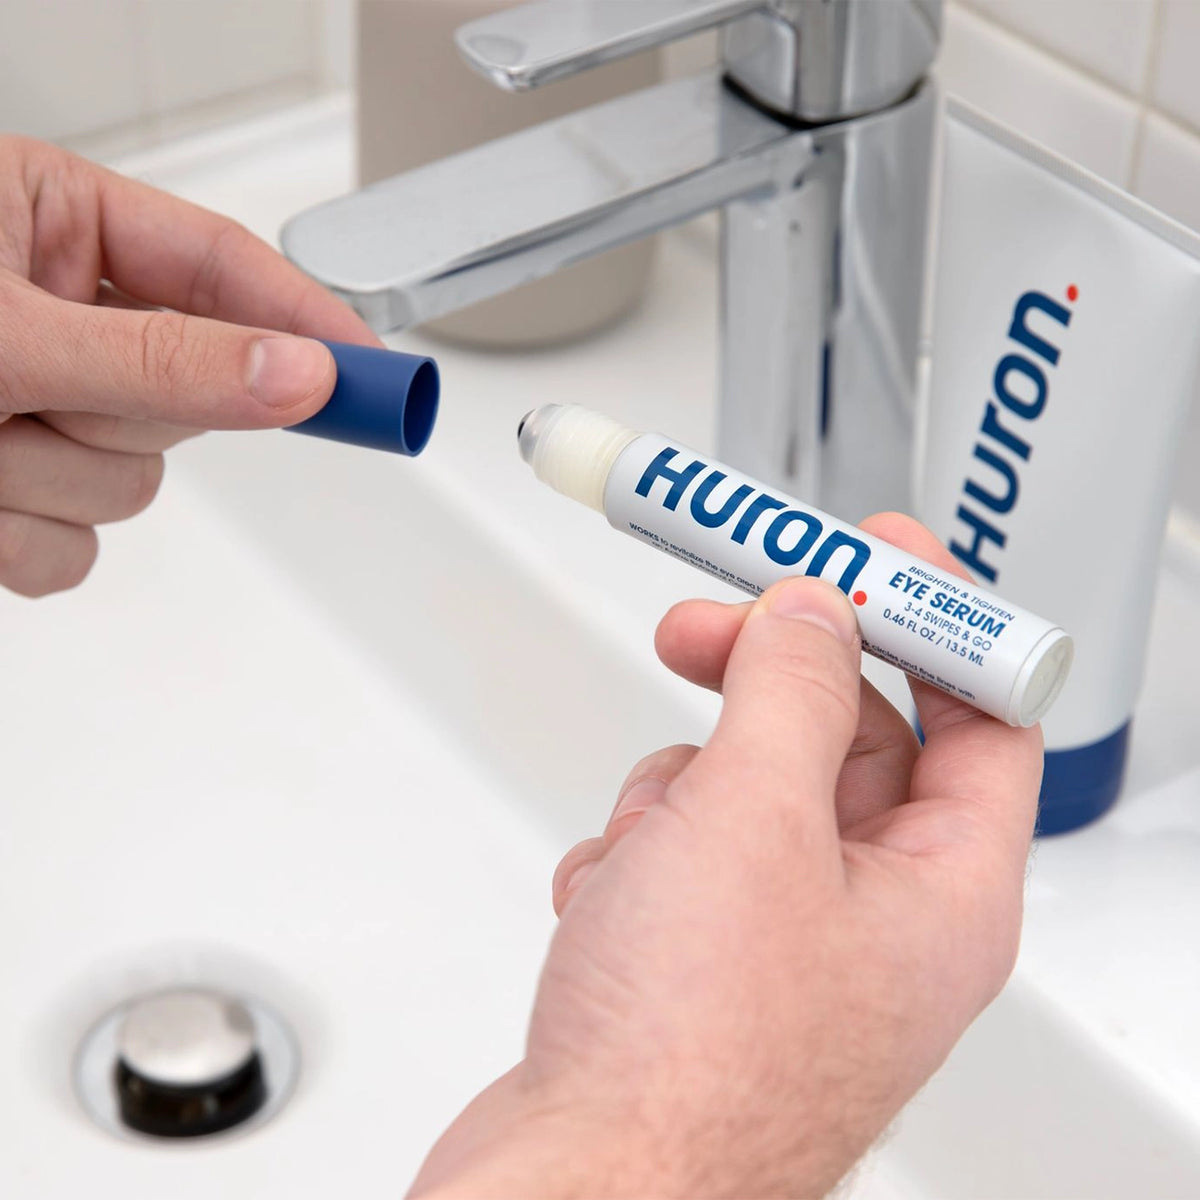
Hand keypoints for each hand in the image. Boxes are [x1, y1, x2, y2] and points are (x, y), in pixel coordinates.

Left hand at [0, 135, 378, 596]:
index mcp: (57, 228)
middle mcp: (61, 321)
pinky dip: (11, 544)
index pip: (229, 274)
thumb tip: (300, 377)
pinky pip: (75, 554)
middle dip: (110, 412)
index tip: (380, 374)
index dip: (311, 325)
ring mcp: (41, 415)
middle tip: (30, 394)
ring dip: (39, 484)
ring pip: (132, 488)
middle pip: (188, 398)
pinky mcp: (14, 502)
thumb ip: (162, 357)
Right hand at [411, 514, 1042, 1198]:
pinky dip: (639, 852)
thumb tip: (813, 611)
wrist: (573, 1190)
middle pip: (844, 739)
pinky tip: (610, 910)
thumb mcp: (755, 819)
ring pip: (747, 791)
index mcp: (944, 894)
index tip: (867, 551)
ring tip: (647, 850)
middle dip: (766, 679)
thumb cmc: (685, 1058)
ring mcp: (785, 943)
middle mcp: (878, 920)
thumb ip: (793, 689)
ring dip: (681, 788)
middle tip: (703, 625)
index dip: (928, 620)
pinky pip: (683, 853)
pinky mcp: (703, 963)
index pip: (981, 715)